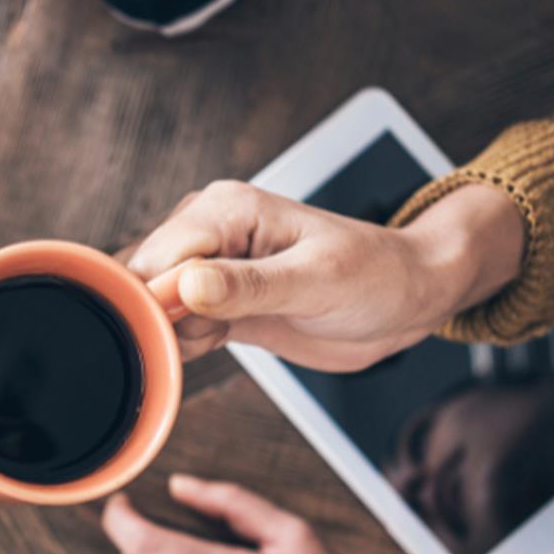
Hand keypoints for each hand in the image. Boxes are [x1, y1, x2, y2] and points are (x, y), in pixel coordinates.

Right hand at [125, 180, 523, 370]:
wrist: (410, 299)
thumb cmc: (379, 276)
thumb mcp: (319, 281)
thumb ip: (249, 286)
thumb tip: (187, 286)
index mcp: (227, 208)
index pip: (160, 255)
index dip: (158, 299)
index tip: (181, 331)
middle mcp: (210, 231)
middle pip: (144, 280)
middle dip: (160, 319)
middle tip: (209, 338)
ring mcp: (210, 268)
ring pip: (153, 307)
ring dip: (173, 335)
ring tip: (224, 336)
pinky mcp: (217, 302)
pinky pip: (175, 325)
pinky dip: (184, 345)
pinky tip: (219, 344)